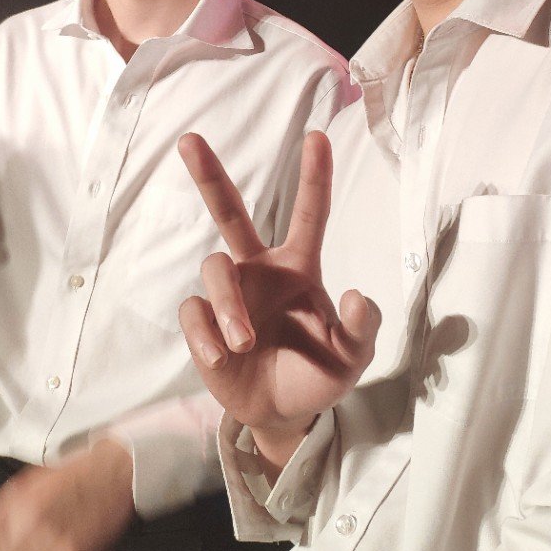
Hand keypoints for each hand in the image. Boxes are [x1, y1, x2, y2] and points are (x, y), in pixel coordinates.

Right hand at [177, 130, 379, 474]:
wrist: (282, 414)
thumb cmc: (319, 374)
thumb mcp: (352, 357)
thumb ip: (362, 328)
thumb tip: (357, 295)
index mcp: (299, 267)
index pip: (310, 214)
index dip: (314, 176)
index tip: (318, 136)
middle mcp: (259, 269)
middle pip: (230, 213)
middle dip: (209, 176)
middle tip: (189, 140)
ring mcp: (229, 294)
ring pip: (214, 269)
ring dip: (227, 305)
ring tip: (242, 342)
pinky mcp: (202, 323)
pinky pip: (193, 312)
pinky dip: (206, 334)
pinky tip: (220, 357)